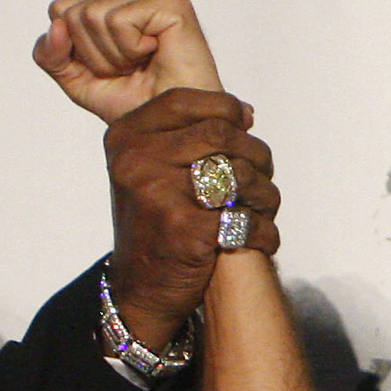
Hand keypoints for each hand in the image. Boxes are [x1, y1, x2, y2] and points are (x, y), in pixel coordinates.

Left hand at [36, 0, 226, 125]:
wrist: (172, 128)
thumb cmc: (136, 103)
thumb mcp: (77, 80)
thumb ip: (51, 54)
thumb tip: (56, 25)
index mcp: (116, 2)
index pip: (60, 10)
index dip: (74, 49)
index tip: (109, 67)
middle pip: (73, 13)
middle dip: (94, 55)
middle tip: (129, 69)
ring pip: (93, 15)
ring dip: (114, 55)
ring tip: (143, 63)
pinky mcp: (170, 1)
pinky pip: (119, 21)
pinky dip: (131, 49)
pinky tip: (156, 53)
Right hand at [102, 89, 279, 351]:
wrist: (141, 290)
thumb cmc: (156, 222)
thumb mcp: (149, 168)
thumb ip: (185, 135)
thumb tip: (245, 112)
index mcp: (125, 138)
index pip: (184, 101)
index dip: (224, 106)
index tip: (246, 122)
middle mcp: (136, 161)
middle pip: (220, 134)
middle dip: (255, 153)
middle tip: (263, 173)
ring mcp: (159, 195)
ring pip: (240, 173)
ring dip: (265, 193)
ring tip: (264, 206)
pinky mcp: (186, 231)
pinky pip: (247, 218)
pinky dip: (263, 231)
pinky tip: (261, 237)